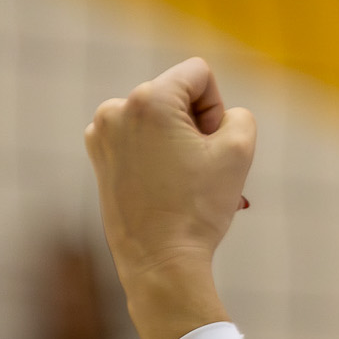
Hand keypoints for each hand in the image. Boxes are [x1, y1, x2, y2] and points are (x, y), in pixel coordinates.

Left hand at [84, 57, 256, 338]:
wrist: (160, 264)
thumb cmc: (199, 207)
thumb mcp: (240, 149)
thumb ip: (237, 114)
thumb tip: (210, 117)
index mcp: (149, 99)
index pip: (199, 74)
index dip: (216, 109)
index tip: (209, 147)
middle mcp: (116, 109)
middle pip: (176, 95)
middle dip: (194, 125)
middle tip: (197, 168)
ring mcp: (101, 134)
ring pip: (158, 118)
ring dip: (176, 140)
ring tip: (180, 180)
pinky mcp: (98, 157)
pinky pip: (138, 138)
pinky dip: (154, 154)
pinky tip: (161, 186)